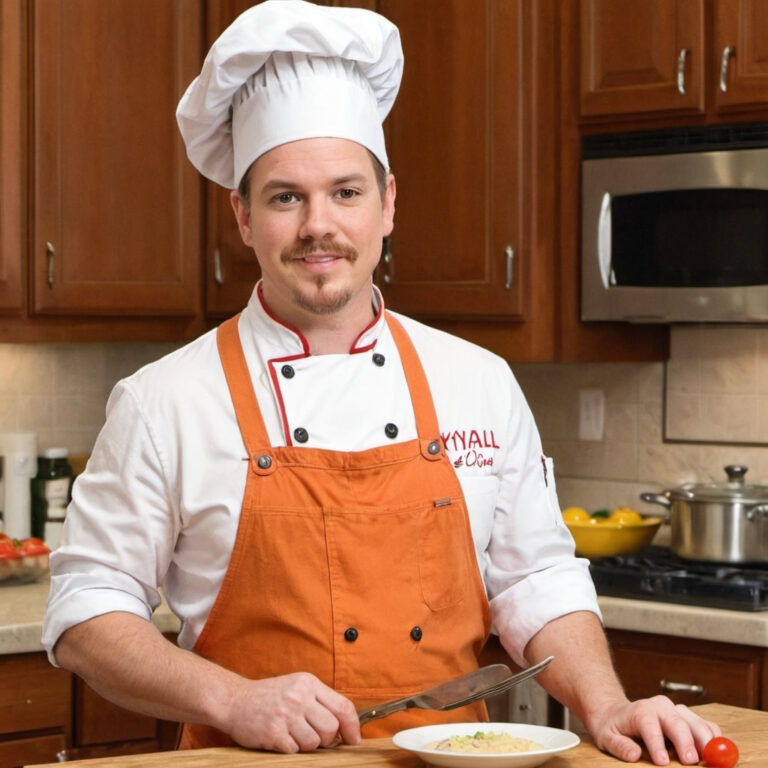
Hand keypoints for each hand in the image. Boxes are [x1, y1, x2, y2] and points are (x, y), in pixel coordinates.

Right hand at [222, 672, 360, 752]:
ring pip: (314, 742)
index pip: (342, 706)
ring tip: (294, 735)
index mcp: (308, 683)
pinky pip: (294, 750)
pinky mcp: (273, 732)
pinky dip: (290, 748)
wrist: (235, 701)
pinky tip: (281, 737)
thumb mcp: (297, 687)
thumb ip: (320, 701)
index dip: (353, 726)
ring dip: (307, 744)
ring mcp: (285, 714)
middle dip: (328, 739)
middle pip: (331, 728)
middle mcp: (299, 696)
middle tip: (317, 738)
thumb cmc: (271, 697)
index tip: (354, 739)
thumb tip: (345, 726)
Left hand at [587, 695, 721, 764]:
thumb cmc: (612, 728)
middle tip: (691, 762)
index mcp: (641, 710)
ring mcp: (678, 711)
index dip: (656, 743)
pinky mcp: (689, 718)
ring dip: (706, 741)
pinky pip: (707, 726)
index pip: (649, 724)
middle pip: (678, 722)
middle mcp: (661, 707)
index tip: (662, 762)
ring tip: (708, 759)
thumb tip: (633, 754)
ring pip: (696, 722)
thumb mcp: (606, 737)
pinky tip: (714, 752)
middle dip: (686, 742)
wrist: (617, 713)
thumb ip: (619, 746)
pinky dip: (714, 739)